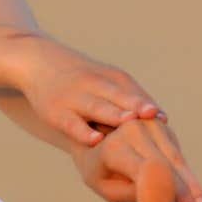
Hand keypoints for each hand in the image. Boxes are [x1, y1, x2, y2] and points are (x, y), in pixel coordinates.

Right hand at [11, 34, 164, 148]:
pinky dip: (83, 131)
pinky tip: (96, 140)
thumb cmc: (79, 78)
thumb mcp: (105, 80)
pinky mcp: (56, 112)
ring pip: (97, 107)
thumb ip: (130, 98)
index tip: (165, 122)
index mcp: (111, 78)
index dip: (149, 107)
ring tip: (131, 123)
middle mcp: (95, 85)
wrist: (36, 61)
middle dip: (136, 106)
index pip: (134, 92)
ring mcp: (74, 98)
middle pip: (118, 96)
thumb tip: (164, 120)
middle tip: (155, 117)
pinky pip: (71, 123)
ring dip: (114, 115)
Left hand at [70, 117, 201, 201]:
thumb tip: (165, 198)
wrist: (91, 137)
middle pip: (168, 165)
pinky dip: (188, 176)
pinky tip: (198, 199)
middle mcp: (133, 128)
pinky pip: (178, 154)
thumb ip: (132, 193)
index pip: (149, 171)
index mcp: (114, 146)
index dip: (169, 194)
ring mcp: (149, 123)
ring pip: (177, 159)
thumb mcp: (106, 188)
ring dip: (192, 186)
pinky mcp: (161, 125)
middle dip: (185, 194)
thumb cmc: (97, 170)